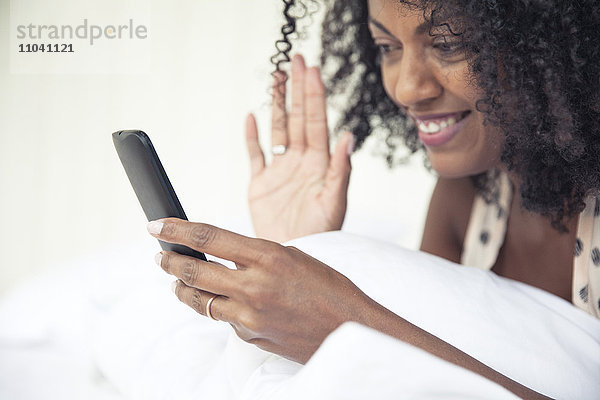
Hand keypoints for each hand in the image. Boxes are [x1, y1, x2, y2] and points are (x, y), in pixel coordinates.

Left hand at [148, 218, 372, 363]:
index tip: (156, 225)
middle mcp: (253, 286)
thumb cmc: (329, 288)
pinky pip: (224, 319)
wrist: (349, 329)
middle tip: (159, 255)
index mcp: (267, 256)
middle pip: (194, 270)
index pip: (209, 237)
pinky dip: (218, 308)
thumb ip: (256, 256)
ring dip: (182, 288)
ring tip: (175, 280)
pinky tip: (221, 302)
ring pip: (199, 300)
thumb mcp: (294, 256)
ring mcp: (249, 316)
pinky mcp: (250, 336)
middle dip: (169, 261)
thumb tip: (225, 256)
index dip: (177, 229)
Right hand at [245, 54, 353, 242]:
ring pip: (277, 130)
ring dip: (276, 105)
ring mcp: (280, 171)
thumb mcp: (334, 202)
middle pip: (297, 118)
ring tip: (276, 78)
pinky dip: (252, 137)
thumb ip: (341, 170)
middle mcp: (300, 162)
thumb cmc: (320, 234)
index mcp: (319, 163)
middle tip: (296, 60)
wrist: (293, 254)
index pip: (316, 121)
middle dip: (297, 89)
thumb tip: (348, 136)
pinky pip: (256, 155)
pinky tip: (252, 117)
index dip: (313, 95)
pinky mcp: (260, 184)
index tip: (311, 69)